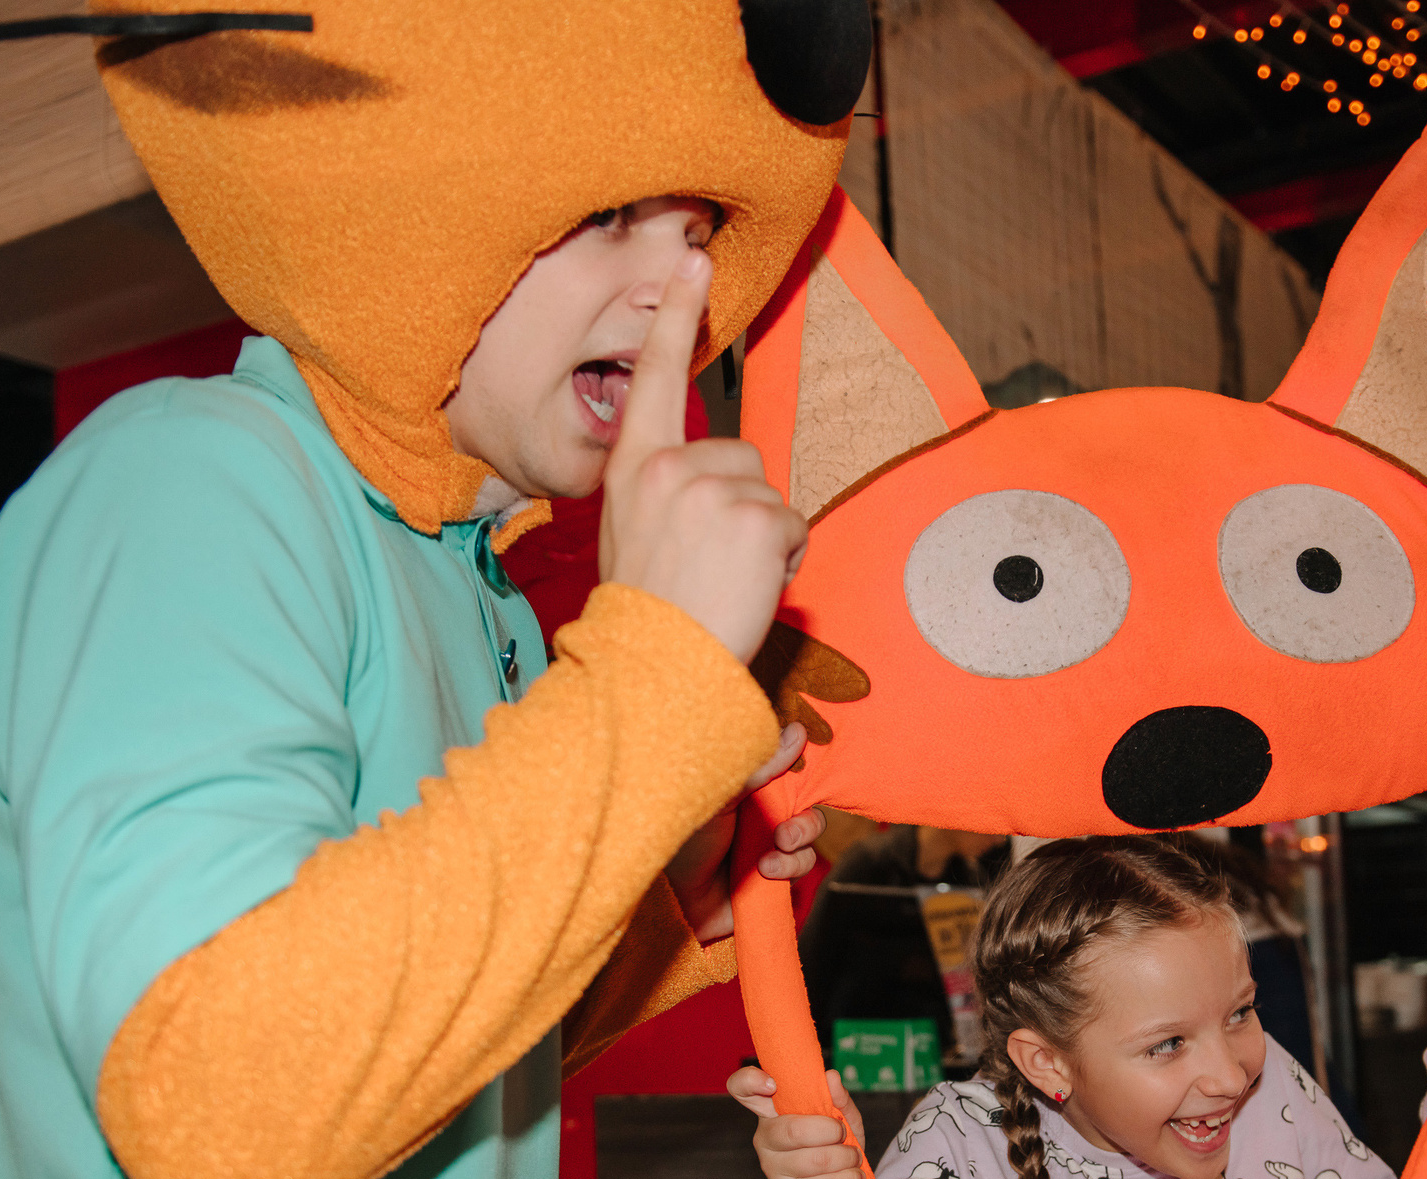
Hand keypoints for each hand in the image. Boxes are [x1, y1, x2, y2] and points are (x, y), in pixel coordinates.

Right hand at [598, 247, 805, 664]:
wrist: (650, 669)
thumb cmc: (645, 613)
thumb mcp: (632, 535)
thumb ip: (662, 493)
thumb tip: (704, 489)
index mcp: (633, 467)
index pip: (654, 378)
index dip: (674, 316)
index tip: (694, 261)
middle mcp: (669, 467)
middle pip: (742, 456)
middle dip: (742, 506)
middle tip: (708, 563)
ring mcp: (713, 489)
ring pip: (771, 495)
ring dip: (764, 539)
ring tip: (724, 579)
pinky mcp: (756, 516)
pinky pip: (794, 527)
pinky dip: (784, 561)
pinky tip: (747, 586)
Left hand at [665, 723, 825, 941]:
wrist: (671, 894)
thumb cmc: (683, 837)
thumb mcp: (721, 794)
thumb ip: (760, 768)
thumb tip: (797, 733)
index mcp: (750, 789)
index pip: (790, 774)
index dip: (803, 777)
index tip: (803, 777)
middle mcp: (762, 816)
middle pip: (807, 810)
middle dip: (805, 824)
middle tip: (783, 836)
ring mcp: (769, 848)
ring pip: (808, 844)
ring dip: (794, 854)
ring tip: (767, 863)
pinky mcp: (773, 878)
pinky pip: (801, 872)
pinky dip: (789, 871)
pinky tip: (766, 874)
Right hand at [731, 1066, 864, 1178]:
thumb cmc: (835, 1148)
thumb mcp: (843, 1119)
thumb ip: (838, 1099)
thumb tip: (831, 1077)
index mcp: (773, 1111)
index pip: (743, 1089)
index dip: (750, 1081)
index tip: (772, 1084)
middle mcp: (765, 1138)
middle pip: (793, 1131)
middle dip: (832, 1132)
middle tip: (843, 1134)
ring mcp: (773, 1169)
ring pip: (816, 1160)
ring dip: (846, 1158)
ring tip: (854, 1158)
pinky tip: (854, 1177)